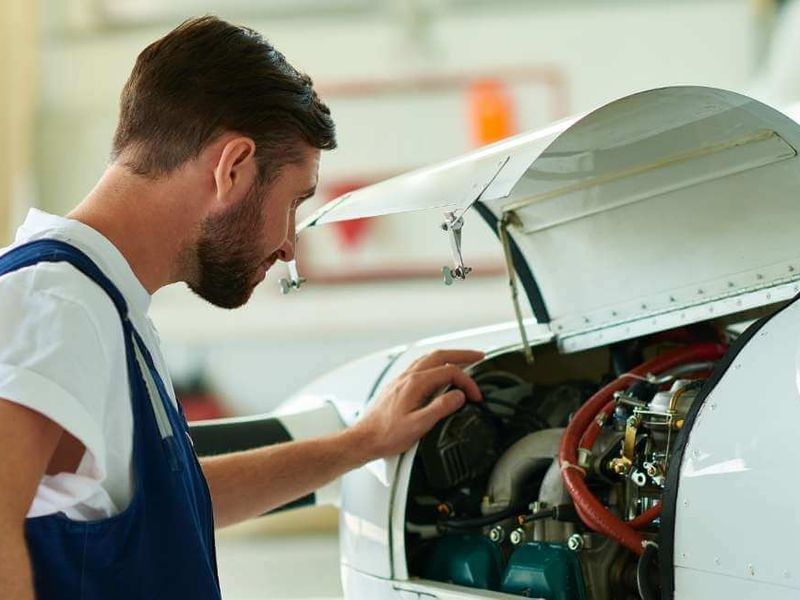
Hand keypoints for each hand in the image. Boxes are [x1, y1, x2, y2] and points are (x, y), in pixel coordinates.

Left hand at [351, 349, 483, 460]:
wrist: (365, 438)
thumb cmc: (387, 434)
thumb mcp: (419, 426)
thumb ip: (441, 408)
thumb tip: (458, 396)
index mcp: (415, 383)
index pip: (449, 372)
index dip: (467, 382)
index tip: (475, 395)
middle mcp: (408, 377)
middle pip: (440, 355)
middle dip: (462, 355)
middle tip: (478, 357)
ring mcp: (402, 379)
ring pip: (429, 358)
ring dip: (448, 356)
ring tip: (462, 360)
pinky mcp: (398, 385)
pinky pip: (420, 365)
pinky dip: (435, 363)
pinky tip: (437, 370)